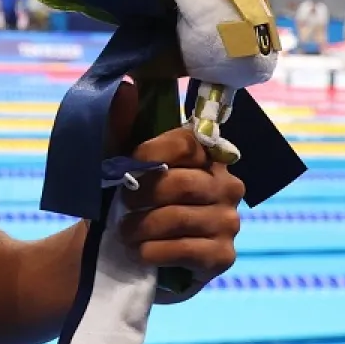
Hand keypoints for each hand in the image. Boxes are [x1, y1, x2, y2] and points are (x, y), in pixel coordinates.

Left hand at [117, 126, 244, 300]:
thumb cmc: (123, 195)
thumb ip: (119, 122)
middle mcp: (226, 184)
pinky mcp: (223, 256)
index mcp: (205, 154)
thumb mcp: (115, 156)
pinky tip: (141, 252)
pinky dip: (154, 252)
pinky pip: (187, 251)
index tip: (126, 167)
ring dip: (141, 227)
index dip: (150, 154)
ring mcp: (229, 221)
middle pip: (182, 183)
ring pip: (179, 218)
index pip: (185, 143)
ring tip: (125, 232)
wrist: (120, 246)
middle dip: (142, 195)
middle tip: (123, 203)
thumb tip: (125, 86)